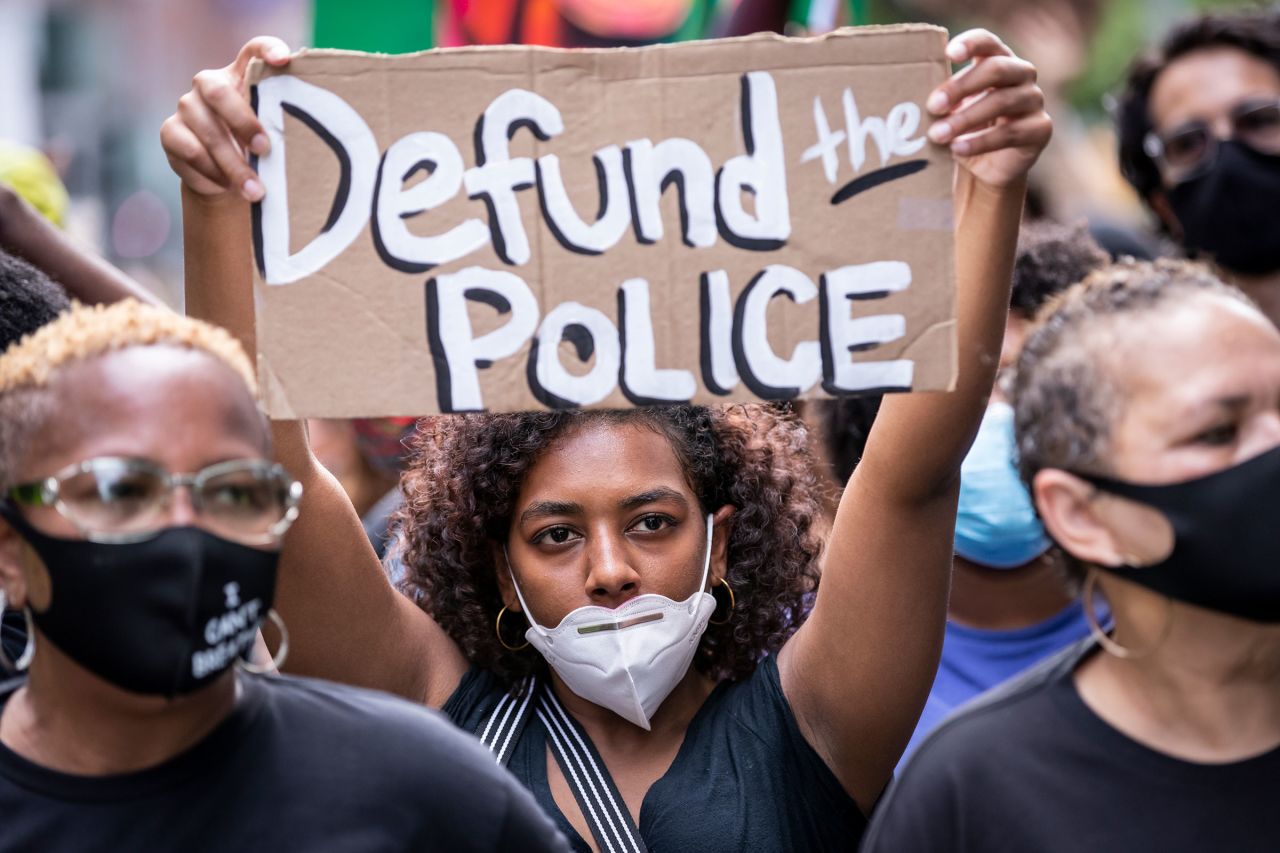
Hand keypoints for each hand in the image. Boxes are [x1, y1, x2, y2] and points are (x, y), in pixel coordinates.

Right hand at [160, 36, 291, 201]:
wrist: (223, 179)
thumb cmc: (255, 150)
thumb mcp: (272, 136)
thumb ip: (281, 127)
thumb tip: (311, 140)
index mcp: (241, 77)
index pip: (253, 50)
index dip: (267, 49)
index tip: (283, 60)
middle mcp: (209, 84)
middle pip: (219, 92)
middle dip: (244, 123)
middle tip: (266, 149)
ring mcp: (187, 106)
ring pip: (208, 131)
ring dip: (234, 164)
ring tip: (256, 191)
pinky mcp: (171, 132)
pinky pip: (191, 151)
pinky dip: (213, 172)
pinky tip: (230, 187)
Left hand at [925, 29, 1050, 189]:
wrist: (985, 168)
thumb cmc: (964, 130)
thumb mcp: (950, 111)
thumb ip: (942, 100)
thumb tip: (918, 101)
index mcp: (998, 61)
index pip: (988, 43)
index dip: (971, 44)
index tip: (949, 54)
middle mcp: (1021, 74)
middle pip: (997, 69)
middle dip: (961, 87)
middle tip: (933, 106)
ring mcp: (1034, 100)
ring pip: (1002, 101)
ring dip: (965, 119)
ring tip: (937, 135)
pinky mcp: (1040, 129)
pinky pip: (1009, 133)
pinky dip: (979, 142)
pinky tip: (957, 149)